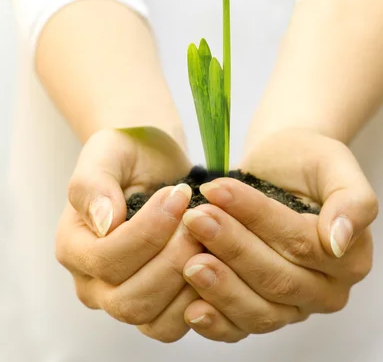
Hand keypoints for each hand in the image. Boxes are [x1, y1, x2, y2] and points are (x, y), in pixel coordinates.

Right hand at [55, 128, 202, 342]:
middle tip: (200, 220)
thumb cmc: (129, 152)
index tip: (178, 195)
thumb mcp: (107, 151)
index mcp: (74, 246)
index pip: (107, 259)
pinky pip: (174, 324)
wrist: (156, 159)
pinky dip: (199, 301)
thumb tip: (103, 221)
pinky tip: (215, 261)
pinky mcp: (156, 306)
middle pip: (129, 300)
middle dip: (172, 260)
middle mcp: (93, 282)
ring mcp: (124, 298)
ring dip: (189, 281)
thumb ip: (94, 184)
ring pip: (153, 319)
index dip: (148, 232)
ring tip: (209, 238)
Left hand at [180, 128, 377, 341]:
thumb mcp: (334, 162)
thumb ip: (353, 200)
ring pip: (259, 309)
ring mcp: (295, 307)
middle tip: (195, 218)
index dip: (258, 219)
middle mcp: (327, 289)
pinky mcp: (264, 312)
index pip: (302, 242)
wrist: (279, 165)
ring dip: (220, 285)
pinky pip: (242, 328)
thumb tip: (339, 243)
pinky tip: (191, 308)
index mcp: (351, 256)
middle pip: (277, 277)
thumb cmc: (305, 159)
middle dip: (232, 247)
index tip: (219, 190)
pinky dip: (217, 322)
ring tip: (188, 257)